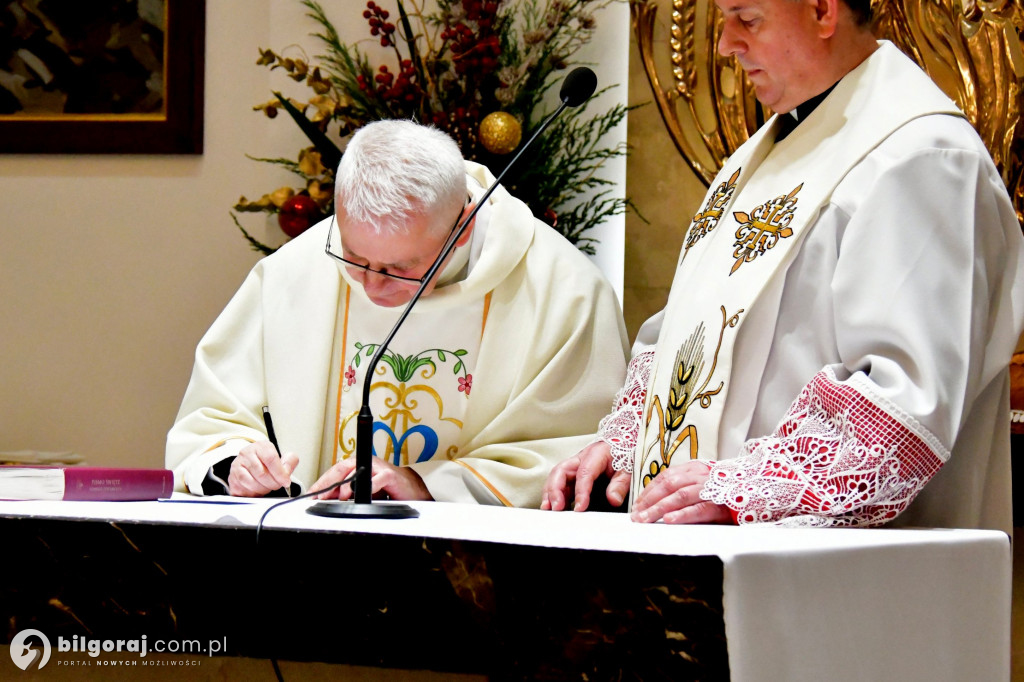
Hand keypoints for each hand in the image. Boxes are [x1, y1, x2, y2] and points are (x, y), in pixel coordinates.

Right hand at [228, 441, 298, 496]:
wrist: (252, 464)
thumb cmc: (268, 463)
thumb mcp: (283, 458)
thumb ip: (290, 462)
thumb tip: (286, 471)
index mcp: (261, 446)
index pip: (271, 459)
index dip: (280, 473)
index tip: (285, 481)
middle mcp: (247, 453)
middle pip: (262, 473)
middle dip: (273, 483)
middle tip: (277, 485)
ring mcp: (237, 465)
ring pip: (252, 483)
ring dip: (263, 489)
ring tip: (267, 487)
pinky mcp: (231, 478)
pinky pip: (243, 490)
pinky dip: (253, 493)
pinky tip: (257, 490)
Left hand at [311, 457, 433, 500]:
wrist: (409, 487)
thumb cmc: (386, 487)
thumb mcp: (362, 490)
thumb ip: (347, 492)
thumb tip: (328, 498)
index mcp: (358, 464)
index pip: (336, 470)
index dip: (322, 481)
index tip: (312, 494)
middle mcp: (366, 462)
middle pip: (343, 468)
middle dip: (329, 483)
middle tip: (320, 496)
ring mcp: (378, 467)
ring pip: (358, 471)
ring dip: (347, 484)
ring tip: (339, 497)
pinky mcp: (390, 475)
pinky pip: (378, 479)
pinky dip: (369, 486)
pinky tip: (362, 494)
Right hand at [541, 441, 629, 511]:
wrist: (622, 442)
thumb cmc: (624, 454)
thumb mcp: (628, 469)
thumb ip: (620, 484)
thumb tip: (613, 500)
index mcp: (595, 455)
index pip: (584, 473)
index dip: (580, 491)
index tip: (580, 508)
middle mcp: (580, 459)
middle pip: (561, 471)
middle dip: (555, 490)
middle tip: (556, 508)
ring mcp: (574, 466)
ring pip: (556, 476)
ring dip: (550, 493)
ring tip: (548, 508)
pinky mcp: (573, 474)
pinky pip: (560, 483)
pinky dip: (554, 494)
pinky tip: (553, 506)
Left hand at [630, 460, 731, 523]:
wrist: (762, 488)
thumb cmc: (728, 489)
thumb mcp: (704, 483)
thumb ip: (686, 487)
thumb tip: (659, 503)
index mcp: (695, 469)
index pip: (665, 477)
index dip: (648, 491)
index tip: (637, 505)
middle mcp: (701, 476)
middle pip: (669, 486)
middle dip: (649, 501)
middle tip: (636, 516)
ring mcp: (712, 489)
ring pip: (680, 496)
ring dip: (660, 508)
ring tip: (646, 519)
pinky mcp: (722, 505)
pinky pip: (699, 509)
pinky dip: (683, 514)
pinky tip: (670, 520)